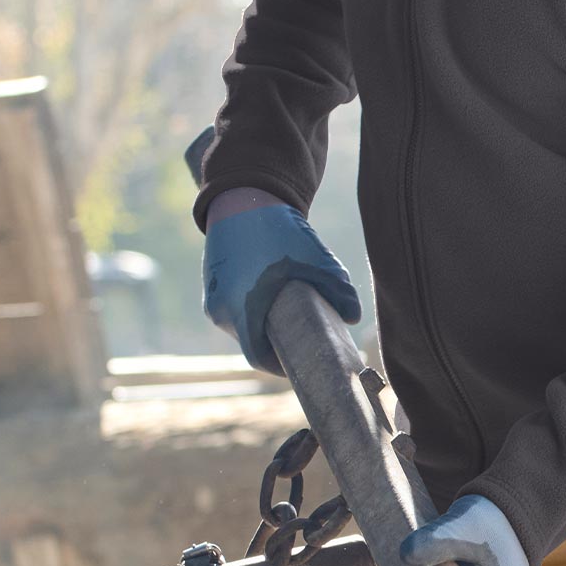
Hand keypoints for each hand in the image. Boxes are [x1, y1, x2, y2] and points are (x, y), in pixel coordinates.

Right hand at [201, 203, 360, 375]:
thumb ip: (340, 290)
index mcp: (243, 308)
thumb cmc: (277, 230)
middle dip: (277, 342)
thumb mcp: (316, 258)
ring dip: (264, 323)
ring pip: (242, 325)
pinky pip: (234, 309)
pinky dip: (252, 309)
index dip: (281, 367)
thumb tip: (355, 318)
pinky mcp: (210, 287)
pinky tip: (271, 295)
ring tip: (289, 311)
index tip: (301, 363)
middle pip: (252, 341)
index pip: (258, 357)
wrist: (242, 197)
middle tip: (303, 335)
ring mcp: (212, 298)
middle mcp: (221, 309)